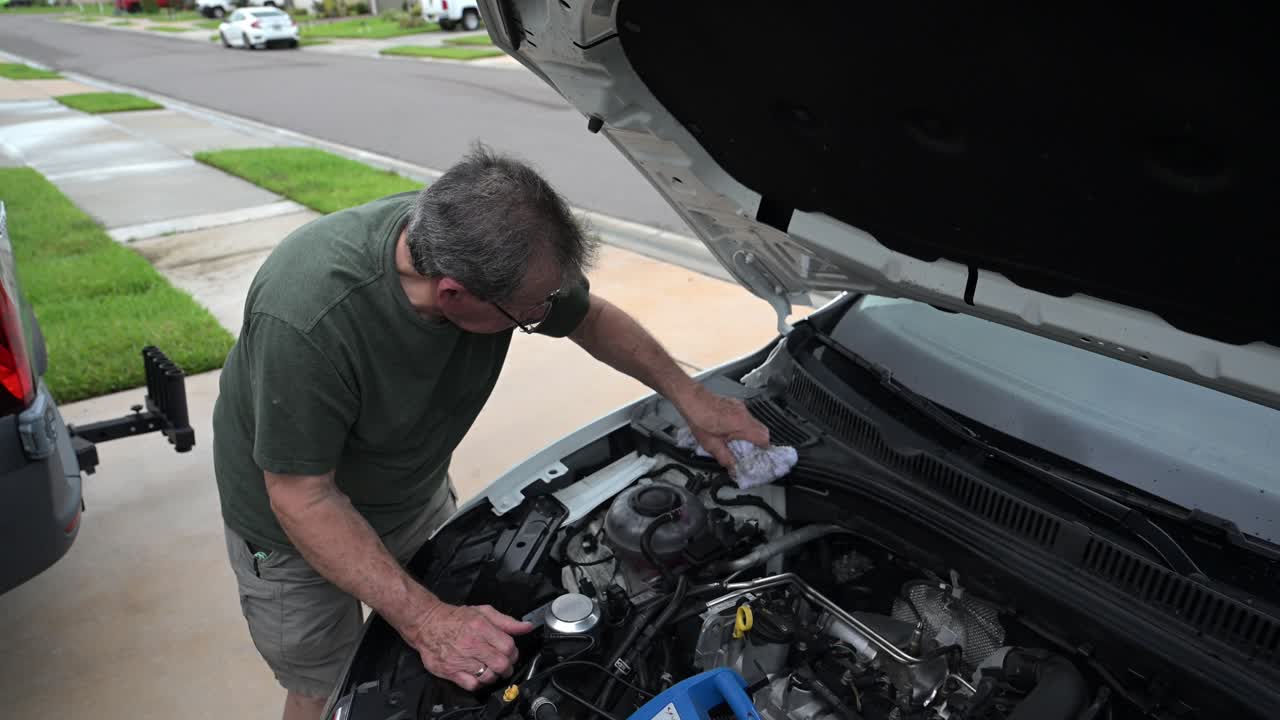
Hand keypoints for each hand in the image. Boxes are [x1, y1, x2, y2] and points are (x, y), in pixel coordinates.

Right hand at [402, 603, 533, 690]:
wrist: (427, 623)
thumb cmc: (455, 618)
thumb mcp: (483, 612)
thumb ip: (506, 621)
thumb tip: (526, 627)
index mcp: (481, 627)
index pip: (509, 646)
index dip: (513, 653)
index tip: (510, 654)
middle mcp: (471, 644)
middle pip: (501, 663)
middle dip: (507, 667)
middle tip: (503, 665)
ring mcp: (460, 658)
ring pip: (489, 676)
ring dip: (493, 675)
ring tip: (490, 669)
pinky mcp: (450, 670)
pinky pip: (472, 685)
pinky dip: (478, 683)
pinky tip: (477, 675)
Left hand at [678, 386, 770, 468]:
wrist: (692, 400)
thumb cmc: (700, 419)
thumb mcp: (712, 445)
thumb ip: (725, 458)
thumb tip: (733, 469)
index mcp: (742, 425)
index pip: (764, 437)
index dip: (764, 448)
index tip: (759, 454)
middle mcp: (744, 414)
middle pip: (763, 429)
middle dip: (758, 441)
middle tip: (750, 450)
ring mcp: (741, 407)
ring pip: (755, 422)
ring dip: (751, 433)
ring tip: (739, 441)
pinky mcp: (736, 403)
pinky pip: (746, 416)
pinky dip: (744, 424)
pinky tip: (731, 429)